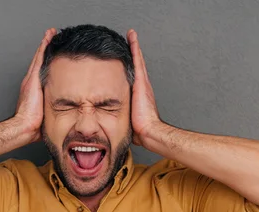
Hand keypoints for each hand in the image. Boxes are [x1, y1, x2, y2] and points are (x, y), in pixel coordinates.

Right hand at [14, 28, 56, 141]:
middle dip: (46, 49)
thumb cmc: (34, 126)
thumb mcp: (48, 114)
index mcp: (34, 90)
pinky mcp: (33, 78)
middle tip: (52, 37)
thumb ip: (54, 110)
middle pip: (40, 61)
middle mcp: (31, 82)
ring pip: (40, 57)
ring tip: (51, 34)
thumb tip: (67, 114)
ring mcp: (31, 79)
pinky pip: (40, 58)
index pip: (42, 71)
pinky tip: (49, 38)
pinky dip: (44, 47)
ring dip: (45, 44)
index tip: (53, 53)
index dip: (47, 61)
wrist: (25, 126)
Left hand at [127, 29, 161, 145]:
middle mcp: (142, 85)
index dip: (130, 67)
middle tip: (129, 40)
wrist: (148, 130)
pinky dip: (134, 46)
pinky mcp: (141, 79)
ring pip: (136, 59)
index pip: (133, 76)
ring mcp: (142, 81)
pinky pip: (136, 58)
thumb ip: (122, 117)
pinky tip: (131, 36)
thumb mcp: (127, 119)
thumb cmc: (139, 129)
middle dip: (133, 53)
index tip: (125, 59)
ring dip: (133, 46)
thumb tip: (110, 125)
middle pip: (136, 65)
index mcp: (138, 94)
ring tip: (130, 34)